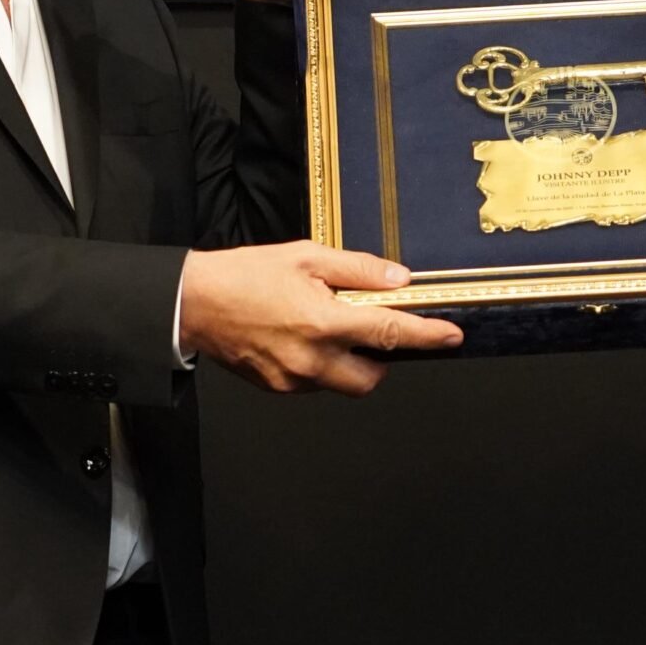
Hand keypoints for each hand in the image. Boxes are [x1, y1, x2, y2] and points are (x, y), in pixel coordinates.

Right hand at [180, 240, 462, 394]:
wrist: (193, 303)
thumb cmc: (245, 275)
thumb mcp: (306, 257)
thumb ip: (357, 270)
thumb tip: (398, 279)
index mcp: (323, 322)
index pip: (390, 335)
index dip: (426, 337)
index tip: (451, 336)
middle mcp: (312, 359)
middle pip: (371, 378)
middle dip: (382, 361)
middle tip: (372, 332)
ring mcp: (293, 379)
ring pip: (342, 383)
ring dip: (350, 363)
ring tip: (329, 329)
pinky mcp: (278, 387)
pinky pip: (315, 384)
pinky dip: (323, 366)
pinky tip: (304, 339)